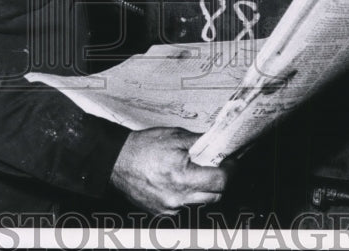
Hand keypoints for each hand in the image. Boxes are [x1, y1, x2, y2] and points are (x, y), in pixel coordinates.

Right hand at [110, 128, 228, 214]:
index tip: (232, 162)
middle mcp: (177, 197)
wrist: (116, 161)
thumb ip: (200, 141)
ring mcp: (169, 207)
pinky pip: (184, 207)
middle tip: (218, 166)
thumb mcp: (174, 136)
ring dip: (205, 189)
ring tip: (197, 173)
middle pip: (216, 196)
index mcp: (182, 176)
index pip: (220, 180)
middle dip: (221, 181)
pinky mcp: (161, 213)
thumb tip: (219, 143)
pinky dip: (188, 196)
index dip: (230, 170)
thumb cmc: (142, 147)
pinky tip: (179, 182)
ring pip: (201, 203)